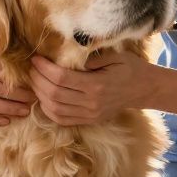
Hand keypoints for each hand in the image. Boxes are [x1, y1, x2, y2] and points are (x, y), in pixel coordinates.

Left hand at [29, 50, 152, 125]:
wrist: (144, 89)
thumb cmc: (130, 68)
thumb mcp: (114, 56)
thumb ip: (91, 58)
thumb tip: (68, 56)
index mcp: (97, 85)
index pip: (61, 78)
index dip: (44, 69)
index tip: (36, 59)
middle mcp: (91, 103)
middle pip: (54, 94)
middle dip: (38, 80)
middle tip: (32, 68)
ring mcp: (90, 115)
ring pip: (55, 109)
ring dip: (40, 95)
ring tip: (35, 81)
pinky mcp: (89, 121)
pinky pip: (62, 120)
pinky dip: (48, 109)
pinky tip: (43, 97)